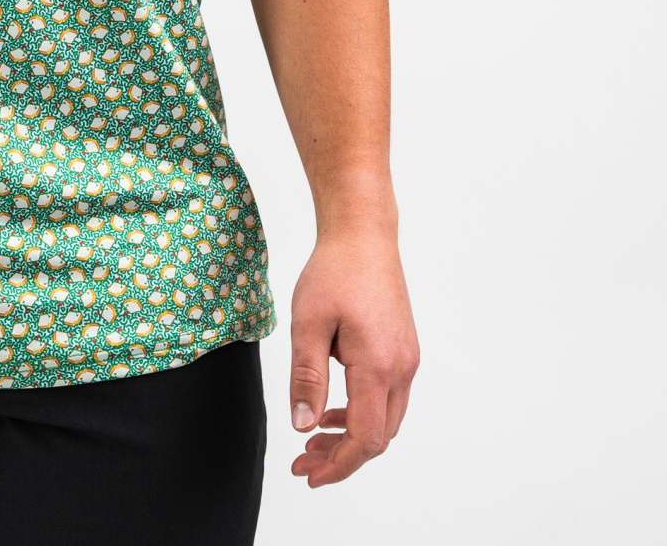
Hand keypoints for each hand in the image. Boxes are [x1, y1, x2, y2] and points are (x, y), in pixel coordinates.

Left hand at [287, 224, 419, 486]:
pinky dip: (361, 411)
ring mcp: (407, 359)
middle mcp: (402, 368)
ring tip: (313, 439)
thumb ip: (307, 378)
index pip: (365, 438)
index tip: (308, 475)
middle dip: (342, 456)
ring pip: (385, 418)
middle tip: (303, 461)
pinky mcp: (403, 349)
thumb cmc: (334, 271)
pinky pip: (387, 397)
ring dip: (351, 435)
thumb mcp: (308, 323)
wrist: (364, 235)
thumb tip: (304, 427)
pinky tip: (332, 408)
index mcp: (379, 366)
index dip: (338, 465)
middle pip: (378, 436)